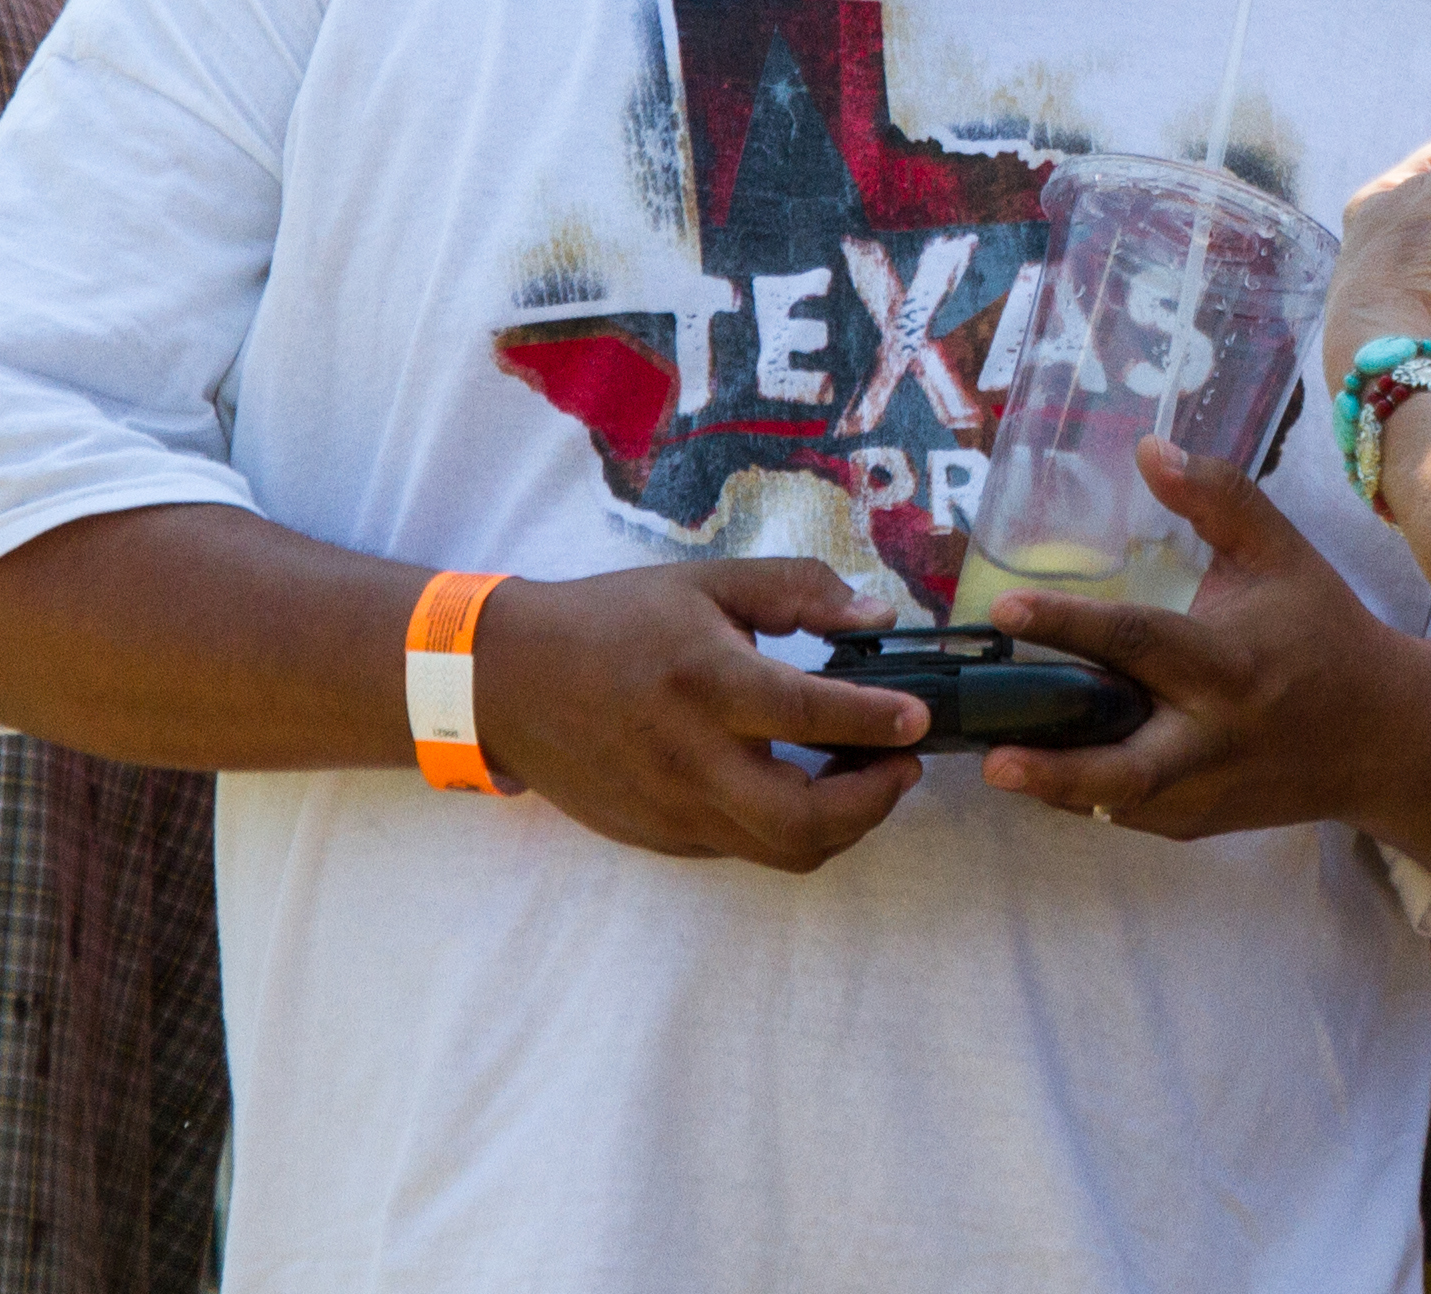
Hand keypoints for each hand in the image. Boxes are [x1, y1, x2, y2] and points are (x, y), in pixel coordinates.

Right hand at [470, 557, 931, 870]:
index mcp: (704, 682)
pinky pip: (744, 850)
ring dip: (842, 823)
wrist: (509, 681)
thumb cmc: (615, 621)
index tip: (921, 720)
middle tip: (904, 764)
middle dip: (874, 803)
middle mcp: (690, 760)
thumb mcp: (707, 581)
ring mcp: (673, 811)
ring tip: (864, 774)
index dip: (876, 722)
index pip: (809, 714)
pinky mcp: (661, 839)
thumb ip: (798, 590)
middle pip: (803, 821)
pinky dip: (791, 829)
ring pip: (782, 850)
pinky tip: (805, 784)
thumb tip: (878, 617)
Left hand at [981, 438, 1429, 836]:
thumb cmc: (1325, 633)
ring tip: (994, 763)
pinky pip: (1126, 816)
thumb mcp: (1282, 554)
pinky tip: (1038, 770)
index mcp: (1230, 663)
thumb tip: (1147, 449)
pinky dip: (1081, 799)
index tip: (1008, 609)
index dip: (1072, 625)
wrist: (1384, 737)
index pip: (1141, 642)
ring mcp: (1204, 791)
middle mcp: (1213, 737)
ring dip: (1055, 788)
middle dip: (1058, 768)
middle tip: (990, 758)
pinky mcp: (1195, 823)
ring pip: (1117, 805)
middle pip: (1127, 768)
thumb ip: (1218, 497)